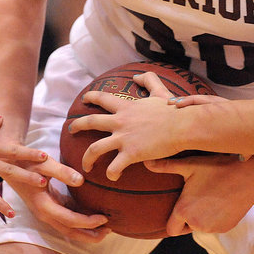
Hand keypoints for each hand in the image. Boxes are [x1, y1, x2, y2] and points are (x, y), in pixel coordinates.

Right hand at [3, 159, 110, 242]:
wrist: (10, 163)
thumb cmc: (28, 162)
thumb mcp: (44, 164)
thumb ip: (63, 172)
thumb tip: (81, 180)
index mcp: (43, 205)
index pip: (69, 219)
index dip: (88, 222)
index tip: (104, 218)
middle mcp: (44, 213)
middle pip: (69, 231)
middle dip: (88, 234)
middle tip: (109, 232)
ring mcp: (46, 211)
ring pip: (67, 228)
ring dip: (85, 231)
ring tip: (104, 229)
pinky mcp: (49, 206)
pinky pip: (65, 219)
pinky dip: (79, 222)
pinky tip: (92, 218)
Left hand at [68, 71, 223, 180]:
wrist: (183, 125)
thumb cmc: (174, 110)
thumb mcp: (160, 91)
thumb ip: (149, 80)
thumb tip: (136, 76)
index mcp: (127, 108)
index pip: (103, 98)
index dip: (91, 97)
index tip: (85, 99)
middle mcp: (120, 122)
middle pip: (90, 122)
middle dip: (77, 126)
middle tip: (70, 129)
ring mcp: (124, 139)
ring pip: (94, 149)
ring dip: (87, 158)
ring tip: (85, 166)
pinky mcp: (131, 155)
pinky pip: (114, 168)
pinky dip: (111, 174)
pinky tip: (113, 177)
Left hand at [145, 153, 253, 234]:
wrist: (250, 175)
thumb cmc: (219, 167)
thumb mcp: (191, 164)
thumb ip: (166, 166)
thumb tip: (146, 161)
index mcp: (185, 210)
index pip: (170, 229)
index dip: (173, 219)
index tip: (179, 207)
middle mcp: (197, 224)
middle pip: (186, 226)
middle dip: (188, 216)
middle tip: (197, 196)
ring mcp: (213, 228)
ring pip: (201, 226)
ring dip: (203, 216)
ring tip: (211, 195)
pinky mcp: (226, 228)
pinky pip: (215, 226)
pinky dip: (216, 217)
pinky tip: (222, 199)